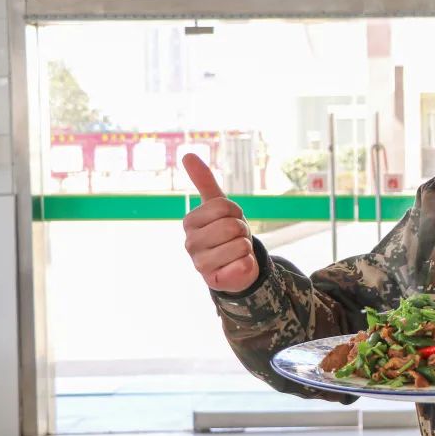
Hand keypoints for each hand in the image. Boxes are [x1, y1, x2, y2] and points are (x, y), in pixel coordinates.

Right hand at [181, 153, 258, 292]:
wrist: (232, 264)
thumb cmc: (225, 232)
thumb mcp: (217, 206)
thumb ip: (204, 181)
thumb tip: (187, 154)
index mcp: (190, 222)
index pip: (225, 206)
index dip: (236, 213)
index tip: (231, 220)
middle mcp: (190, 243)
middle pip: (233, 226)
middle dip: (243, 231)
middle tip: (234, 238)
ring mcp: (200, 264)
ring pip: (240, 246)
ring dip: (245, 248)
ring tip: (235, 252)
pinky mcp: (215, 281)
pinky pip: (243, 266)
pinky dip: (247, 265)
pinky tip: (236, 267)